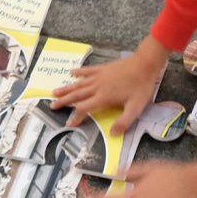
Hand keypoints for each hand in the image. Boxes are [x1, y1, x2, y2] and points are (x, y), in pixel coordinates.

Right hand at [50, 36, 168, 133]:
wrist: (145, 63)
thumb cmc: (141, 86)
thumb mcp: (136, 107)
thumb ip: (124, 121)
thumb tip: (112, 134)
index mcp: (103, 97)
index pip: (84, 109)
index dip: (76, 117)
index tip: (68, 123)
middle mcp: (97, 86)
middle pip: (77, 95)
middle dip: (64, 101)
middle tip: (52, 106)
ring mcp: (99, 76)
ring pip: (79, 83)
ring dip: (66, 88)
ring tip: (54, 92)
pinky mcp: (103, 68)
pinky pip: (88, 70)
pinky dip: (79, 72)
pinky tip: (71, 72)